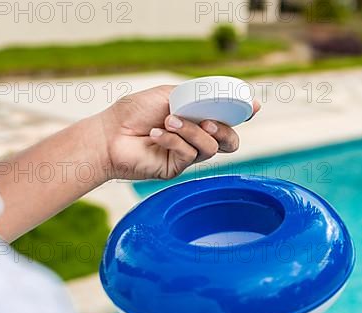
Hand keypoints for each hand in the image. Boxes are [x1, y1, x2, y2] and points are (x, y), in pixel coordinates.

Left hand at [98, 85, 259, 179]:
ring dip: (192, 132)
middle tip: (208, 121)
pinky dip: (174, 141)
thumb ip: (194, 96)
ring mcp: (188, 156)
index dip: (243, 113)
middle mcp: (196, 139)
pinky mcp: (176, 169)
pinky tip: (157, 134)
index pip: (228, 118)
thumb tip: (217, 96)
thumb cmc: (133, 112)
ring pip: (211, 148)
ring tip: (169, 121)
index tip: (253, 105)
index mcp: (197, 119)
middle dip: (226, 131)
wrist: (108, 134)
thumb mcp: (167, 94)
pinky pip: (188, 155)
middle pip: (230, 141)